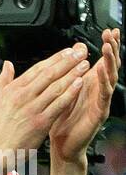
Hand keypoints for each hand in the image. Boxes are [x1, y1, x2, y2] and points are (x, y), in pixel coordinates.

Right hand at [0, 43, 90, 159]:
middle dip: (66, 62)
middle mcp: (23, 96)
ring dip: (72, 74)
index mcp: (13, 89)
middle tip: (79, 53)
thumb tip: (7, 65)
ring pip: (56, 87)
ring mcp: (33, 109)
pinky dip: (70, 93)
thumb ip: (3, 80)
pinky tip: (78, 85)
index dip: (54, 59)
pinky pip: (58, 105)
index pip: (37, 69)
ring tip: (83, 65)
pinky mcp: (41, 122)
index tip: (66, 52)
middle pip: (49, 74)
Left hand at [49, 28, 120, 162]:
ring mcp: (101, 101)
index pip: (103, 60)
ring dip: (110, 62)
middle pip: (110, 66)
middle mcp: (98, 90)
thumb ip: (69, 71)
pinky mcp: (100, 112)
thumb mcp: (64, 89)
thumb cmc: (63, 118)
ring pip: (110, 77)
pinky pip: (104, 95)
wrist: (63, 144)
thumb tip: (71, 52)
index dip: (108, 46)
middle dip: (112, 49)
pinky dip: (104, 82)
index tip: (109, 30)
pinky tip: (102, 71)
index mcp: (90, 83)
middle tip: (111, 34)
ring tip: (108, 47)